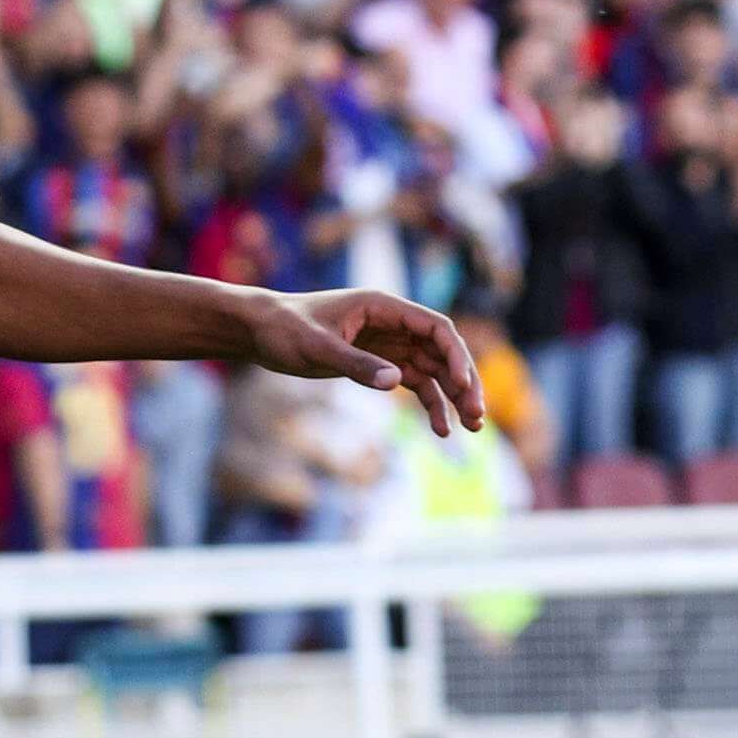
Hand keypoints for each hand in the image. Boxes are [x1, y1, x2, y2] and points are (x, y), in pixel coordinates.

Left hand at [246, 287, 483, 434]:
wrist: (259, 332)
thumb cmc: (284, 330)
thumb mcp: (317, 348)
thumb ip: (356, 364)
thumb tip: (397, 382)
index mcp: (383, 307)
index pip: (435, 328)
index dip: (456, 355)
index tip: (464, 386)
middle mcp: (392, 323)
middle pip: (443, 351)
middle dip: (464, 382)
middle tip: (477, 416)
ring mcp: (387, 344)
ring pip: (434, 370)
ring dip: (454, 397)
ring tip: (472, 427)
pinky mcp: (377, 363)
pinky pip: (415, 383)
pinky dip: (430, 404)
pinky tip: (441, 430)